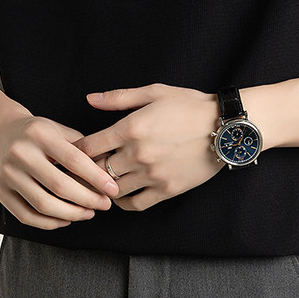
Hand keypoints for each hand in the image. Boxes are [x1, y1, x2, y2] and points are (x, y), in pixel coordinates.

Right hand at [0, 108, 118, 229]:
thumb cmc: (38, 133)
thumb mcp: (60, 130)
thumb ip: (83, 148)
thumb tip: (111, 170)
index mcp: (39, 134)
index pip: (74, 160)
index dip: (96, 178)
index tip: (113, 190)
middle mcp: (20, 153)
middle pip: (59, 186)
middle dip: (88, 200)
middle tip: (104, 205)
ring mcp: (7, 174)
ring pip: (44, 205)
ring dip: (71, 214)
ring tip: (88, 213)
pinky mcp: (0, 192)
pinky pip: (27, 216)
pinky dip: (49, 223)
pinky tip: (66, 220)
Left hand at [74, 83, 222, 210]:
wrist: (225, 128)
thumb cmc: (190, 106)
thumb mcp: (154, 93)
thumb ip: (119, 98)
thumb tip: (90, 99)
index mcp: (131, 128)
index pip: (88, 147)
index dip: (76, 151)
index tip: (74, 153)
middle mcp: (138, 154)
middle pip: (97, 170)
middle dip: (88, 170)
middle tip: (83, 171)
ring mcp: (152, 174)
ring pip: (114, 190)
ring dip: (105, 187)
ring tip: (103, 183)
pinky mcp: (167, 190)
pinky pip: (135, 204)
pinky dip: (124, 202)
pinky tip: (123, 194)